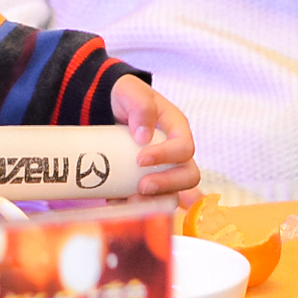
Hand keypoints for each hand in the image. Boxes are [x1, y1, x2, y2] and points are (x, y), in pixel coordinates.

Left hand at [110, 74, 200, 203]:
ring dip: (155, 203)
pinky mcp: (150, 182)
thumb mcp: (130, 90)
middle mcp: (177, 152)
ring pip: (173, 194)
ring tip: (130, 200)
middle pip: (188, 176)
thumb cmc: (126, 97)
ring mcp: (165, 169)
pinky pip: (151, 201)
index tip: (140, 159)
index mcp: (178, 128)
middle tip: (141, 186)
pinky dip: (136, 206)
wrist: (109, 108)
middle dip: (167, 185)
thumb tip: (143, 137)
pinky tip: (117, 202)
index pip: (184, 148)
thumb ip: (140, 105)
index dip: (167, 157)